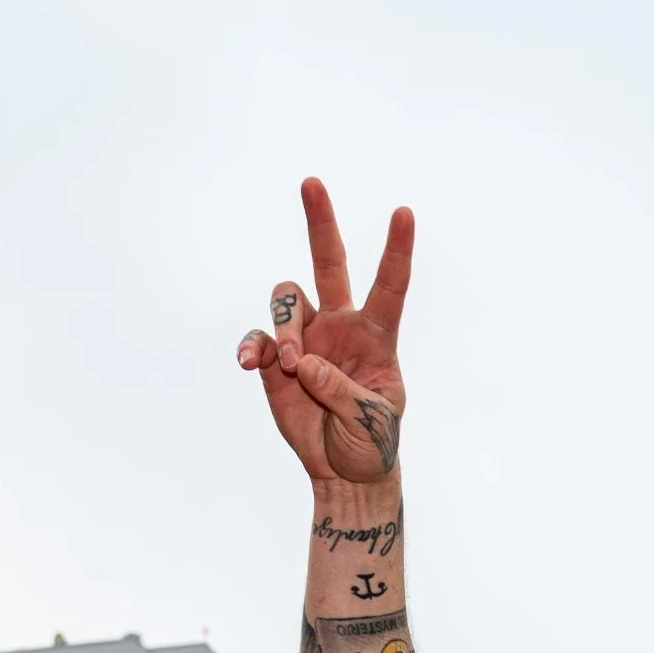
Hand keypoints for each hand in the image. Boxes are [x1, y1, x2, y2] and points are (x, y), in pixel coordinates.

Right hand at [236, 177, 412, 485]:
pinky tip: (249, 363)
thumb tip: (304, 364)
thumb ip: (341, 391)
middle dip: (320, 221)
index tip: (404, 212)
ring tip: (292, 365)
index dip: (397, 249)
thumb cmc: (372, 442)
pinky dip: (251, 347)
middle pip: (328, 262)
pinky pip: (258, 339)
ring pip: (288, 299)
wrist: (344, 469)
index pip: (389, 285)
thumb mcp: (372, 421)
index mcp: (376, 335)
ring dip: (286, 325)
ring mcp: (305, 338)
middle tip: (311, 183)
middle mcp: (339, 325)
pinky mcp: (275, 361)